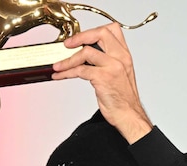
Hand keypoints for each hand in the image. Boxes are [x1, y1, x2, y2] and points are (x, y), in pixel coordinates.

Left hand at [51, 24, 152, 143]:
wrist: (129, 114)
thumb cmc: (122, 98)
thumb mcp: (119, 73)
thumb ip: (107, 60)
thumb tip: (85, 54)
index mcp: (124, 54)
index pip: (112, 30)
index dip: (93, 31)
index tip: (80, 37)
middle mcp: (120, 57)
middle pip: (100, 34)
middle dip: (80, 37)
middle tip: (67, 45)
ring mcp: (112, 67)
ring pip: (86, 52)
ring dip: (68, 59)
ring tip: (58, 66)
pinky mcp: (103, 78)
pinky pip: (80, 70)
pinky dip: (66, 72)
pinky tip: (60, 76)